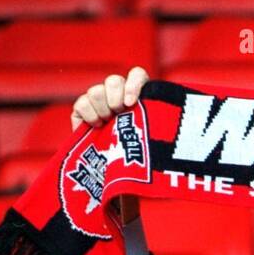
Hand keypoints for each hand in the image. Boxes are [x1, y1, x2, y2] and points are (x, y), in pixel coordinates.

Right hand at [71, 67, 149, 225]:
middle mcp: (117, 97)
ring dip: (102, 107)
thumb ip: (154, 138)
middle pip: (114, 80)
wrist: (111, 178)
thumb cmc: (137, 163)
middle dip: (115, 96)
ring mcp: (98, 103)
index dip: (134, 83)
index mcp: (137, 99)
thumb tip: (172, 136)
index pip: (136, 75)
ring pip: (97, 90)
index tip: (132, 102)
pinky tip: (96, 126)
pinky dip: (88, 114)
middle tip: (119, 113)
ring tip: (107, 124)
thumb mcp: (150, 150)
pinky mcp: (81, 112)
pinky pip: (82, 102)